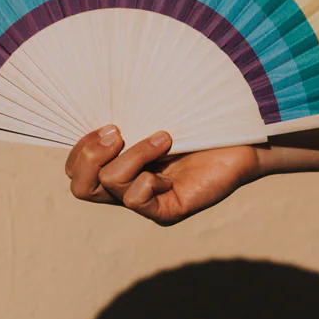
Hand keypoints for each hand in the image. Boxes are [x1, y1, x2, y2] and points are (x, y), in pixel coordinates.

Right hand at [64, 125, 263, 225]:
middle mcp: (126, 187)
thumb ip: (125, 116)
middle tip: (119, 131)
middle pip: (78, 187)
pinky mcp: (168, 212)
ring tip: (164, 138)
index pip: (74, 170)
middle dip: (90, 155)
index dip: (79, 148)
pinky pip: (136, 201)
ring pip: (110, 184)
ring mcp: (146, 203)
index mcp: (117, 164)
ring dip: (135, 154)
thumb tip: (93, 106)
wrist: (244, 136)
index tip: (109, 122)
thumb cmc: (199, 118)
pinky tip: (170, 167)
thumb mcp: (152, 113)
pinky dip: (147, 179)